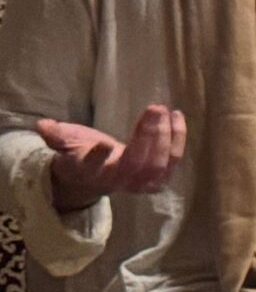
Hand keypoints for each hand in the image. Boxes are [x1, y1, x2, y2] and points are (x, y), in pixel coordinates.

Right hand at [39, 105, 186, 210]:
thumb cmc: (79, 156)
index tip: (103, 144)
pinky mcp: (157, 180)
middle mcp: (115, 181)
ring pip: (157, 165)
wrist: (93, 180)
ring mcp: (138, 183)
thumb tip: (42, 126)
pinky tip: (177, 116)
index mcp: (88, 171)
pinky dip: (178, 139)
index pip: (92, 167)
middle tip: (155, 108)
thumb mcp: (64, 145)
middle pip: (136, 164)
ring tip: (166, 110)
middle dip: (148, 137)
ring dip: (166, 137)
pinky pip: (172, 161)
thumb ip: (56, 136)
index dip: (97, 158)